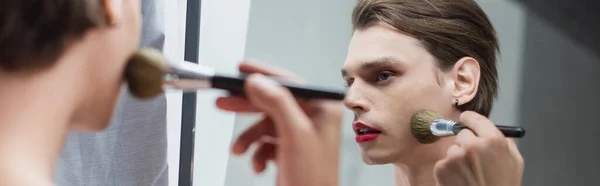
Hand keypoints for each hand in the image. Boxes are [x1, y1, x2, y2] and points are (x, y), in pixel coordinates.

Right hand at [216, 61, 342, 185]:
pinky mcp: (289, 151)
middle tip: (222, 101)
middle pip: (272, 102)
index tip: (241, 69)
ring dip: (248, 137)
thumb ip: (277, 103)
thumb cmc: (313, 178)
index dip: (263, 74)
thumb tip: (258, 81)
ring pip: (264, 124)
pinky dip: (256, 153)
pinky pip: (265, 143)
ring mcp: (300, 135)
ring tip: (238, 148)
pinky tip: (257, 164)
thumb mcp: (295, 134)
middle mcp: (312, 119)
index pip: (288, 83)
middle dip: (245, 105)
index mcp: (322, 109)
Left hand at [433, 111, 523, 185]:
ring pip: (452, 149)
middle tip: (473, 158)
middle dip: (466, 143)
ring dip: (458, 158)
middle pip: (461, 133)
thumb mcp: (514, 162)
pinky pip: (444, 162)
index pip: (473, 118)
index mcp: (493, 140)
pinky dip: (449, 170)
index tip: (466, 120)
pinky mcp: (442, 168)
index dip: (469, 119)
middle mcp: (472, 145)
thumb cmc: (503, 185)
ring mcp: (455, 156)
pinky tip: (460, 180)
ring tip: (469, 174)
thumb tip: (493, 129)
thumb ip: (504, 142)